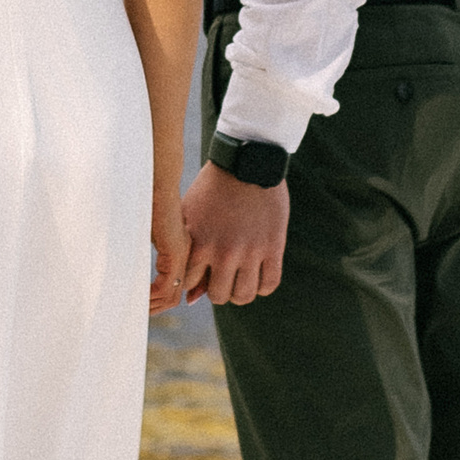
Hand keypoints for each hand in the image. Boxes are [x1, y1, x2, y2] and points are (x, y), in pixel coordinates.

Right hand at [148, 184, 189, 314]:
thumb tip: (132, 264)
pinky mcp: (175, 252)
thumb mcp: (147, 229)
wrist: (155, 176)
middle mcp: (182, 255)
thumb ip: (148, 248)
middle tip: (136, 314)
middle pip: (172, 295)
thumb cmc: (145, 195)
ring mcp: (180, 255)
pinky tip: (140, 298)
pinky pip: (168, 286)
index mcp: (176, 249)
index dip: (155, 300)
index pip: (171, 285)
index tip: (139, 306)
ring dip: (153, 305)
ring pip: (171, 295)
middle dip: (155, 307)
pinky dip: (154, 297)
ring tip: (136, 309)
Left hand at [181, 159, 289, 305]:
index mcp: (199, 242)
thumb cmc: (212, 187)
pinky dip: (262, 285)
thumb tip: (189, 297)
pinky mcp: (273, 247)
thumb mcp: (189, 214)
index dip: (193, 280)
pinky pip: (269, 285)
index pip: (189, 285)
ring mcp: (250, 251)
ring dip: (239, 290)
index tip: (199, 272)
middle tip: (221, 275)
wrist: (246, 161)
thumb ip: (186, 252)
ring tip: (239, 276)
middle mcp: (224, 252)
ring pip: (244, 296)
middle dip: (217, 289)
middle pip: (219, 297)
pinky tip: (257, 272)